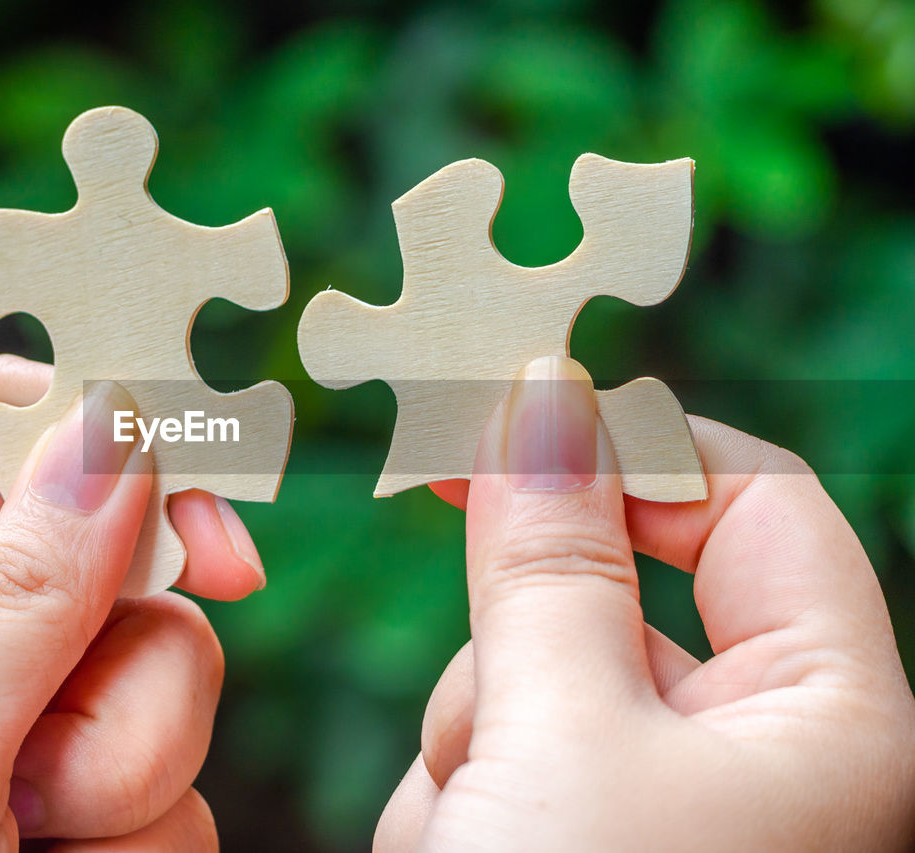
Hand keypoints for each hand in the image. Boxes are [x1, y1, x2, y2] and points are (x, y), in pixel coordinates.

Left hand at [0, 356, 266, 850]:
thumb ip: (17, 592)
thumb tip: (112, 426)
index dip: (99, 431)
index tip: (201, 502)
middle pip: (123, 576)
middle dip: (128, 678)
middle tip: (45, 780)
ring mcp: (29, 752)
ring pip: (171, 696)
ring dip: (126, 791)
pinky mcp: (88, 829)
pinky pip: (178, 796)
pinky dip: (137, 847)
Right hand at [376, 356, 914, 850]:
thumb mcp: (561, 729)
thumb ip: (549, 559)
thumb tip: (543, 394)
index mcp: (829, 720)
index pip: (754, 505)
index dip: (632, 449)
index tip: (502, 417)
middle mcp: (759, 756)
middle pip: (615, 595)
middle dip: (515, 638)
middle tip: (463, 653)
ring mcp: (660, 803)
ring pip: (532, 679)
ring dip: (470, 740)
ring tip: (464, 830)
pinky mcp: (577, 834)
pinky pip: (497, 752)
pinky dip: (452, 796)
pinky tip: (451, 851)